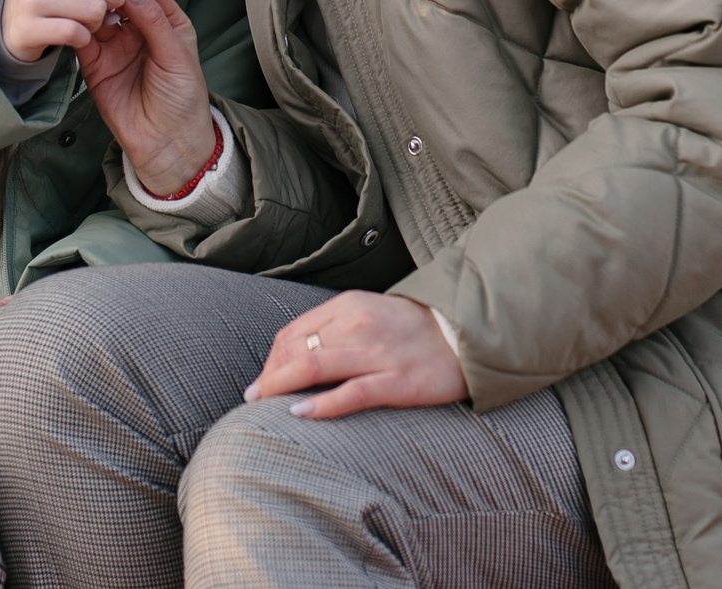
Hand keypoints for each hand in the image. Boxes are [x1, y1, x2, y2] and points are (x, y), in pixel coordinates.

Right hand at [74, 0, 216, 197]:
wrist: (167, 144)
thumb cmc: (183, 98)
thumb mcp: (175, 55)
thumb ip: (153, 20)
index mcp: (164, 21)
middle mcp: (137, 29)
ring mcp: (114, 46)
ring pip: (95, 14)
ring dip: (88, 5)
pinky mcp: (94, 64)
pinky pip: (81, 40)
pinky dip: (75, 28)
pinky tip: (72, 20)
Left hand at [244, 292, 468, 419]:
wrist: (465, 334)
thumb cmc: (411, 329)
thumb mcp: (368, 313)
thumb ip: (334, 328)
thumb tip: (295, 357)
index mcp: (347, 306)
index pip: (292, 334)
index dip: (270, 361)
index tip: (263, 382)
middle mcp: (357, 325)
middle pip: (295, 351)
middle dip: (269, 377)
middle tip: (256, 399)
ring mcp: (377, 354)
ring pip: (313, 368)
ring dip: (280, 388)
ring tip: (262, 406)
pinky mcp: (397, 381)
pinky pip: (351, 394)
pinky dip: (321, 405)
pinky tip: (299, 414)